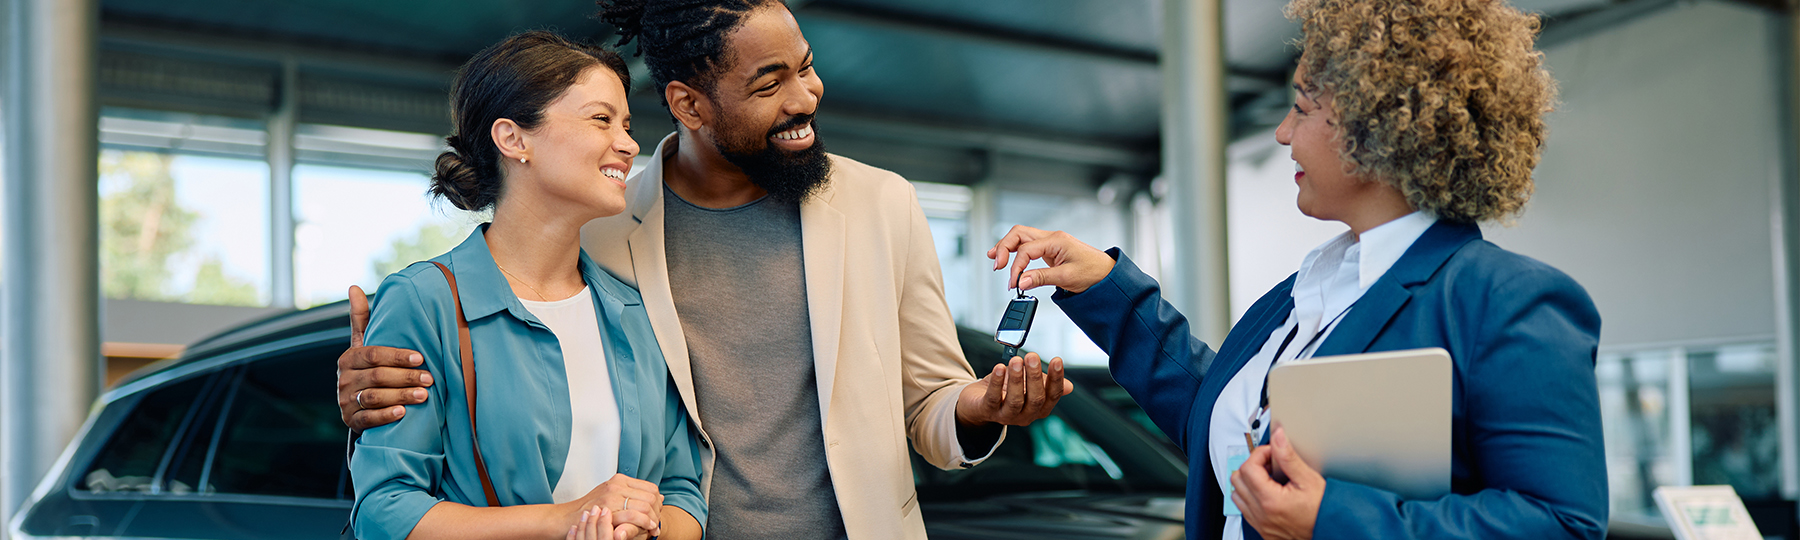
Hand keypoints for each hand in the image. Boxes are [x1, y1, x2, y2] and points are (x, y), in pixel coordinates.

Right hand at [337, 285, 433, 431]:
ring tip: (424, 395)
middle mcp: (344, 379)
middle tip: (430, 378)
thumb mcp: (364, 344)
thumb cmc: (368, 367)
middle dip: (406, 377)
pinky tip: (403, 413)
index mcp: (348, 358)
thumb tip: (354, 287)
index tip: (421, 358)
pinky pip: (367, 419)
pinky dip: (385, 416)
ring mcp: (345, 401)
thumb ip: (362, 319)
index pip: (373, 355)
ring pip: (374, 397)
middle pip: (377, 376)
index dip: (398, 356)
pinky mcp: (351, 420)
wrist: (359, 403)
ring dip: (401, 396)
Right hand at [561, 474, 662, 538]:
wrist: (566, 518)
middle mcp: (617, 484)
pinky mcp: (608, 508)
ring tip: (653, 527)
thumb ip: (632, 495)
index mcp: (620, 480)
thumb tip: (658, 496)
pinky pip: (633, 515)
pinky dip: (644, 522)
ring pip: (644, 505)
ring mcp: (612, 495)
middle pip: (650, 496)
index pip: (650, 488)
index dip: (657, 501)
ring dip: (652, 518)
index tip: (657, 512)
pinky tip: (646, 528)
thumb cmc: (588, 511)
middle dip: (657, 511)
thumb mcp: (611, 497)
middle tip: (656, 522)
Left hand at [957, 352, 1073, 426]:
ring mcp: (1006, 416)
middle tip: (1032, 356)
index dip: (1056, 378)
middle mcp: (1025, 415)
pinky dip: (997, 382)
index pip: (1052, 395)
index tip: (1057, 360)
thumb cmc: (1006, 392)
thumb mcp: (1028, 386)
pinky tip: (999, 368)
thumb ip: (1046, 384)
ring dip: (1017, 379)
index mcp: (1039, 409)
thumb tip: (1068, 387)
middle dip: (1035, 376)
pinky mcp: (987, 411)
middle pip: (1035, 398)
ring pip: (1015, 400)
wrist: (977, 404)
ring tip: (1016, 361)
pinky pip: (993, 398)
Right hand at [987, 225, 1114, 293]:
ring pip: (1022, 238)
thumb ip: (1040, 278)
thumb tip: (1020, 281)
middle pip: (1019, 234)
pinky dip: (1017, 252)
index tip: (1014, 284)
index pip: (1026, 249)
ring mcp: (1051, 243)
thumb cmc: (1094, 272)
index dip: (1016, 267)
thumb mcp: (1066, 277)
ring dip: (1008, 247)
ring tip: (995, 259)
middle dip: (1004, 247)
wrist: (1108, 275)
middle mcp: (1052, 238)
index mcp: (1056, 240)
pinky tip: (1009, 259)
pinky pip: (1029, 246)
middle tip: (997, 265)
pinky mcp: (1051, 251)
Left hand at [1231, 427, 1323, 539]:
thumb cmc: (1322, 509)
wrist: (1331, 529)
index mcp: (1270, 500)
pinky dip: (1249, 497)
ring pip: (1237, 495)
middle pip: (1237, 479)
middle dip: (1251, 466)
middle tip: (1268, 464)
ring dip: (1247, 482)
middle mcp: (1261, 514)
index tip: (1271, 452)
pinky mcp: (1262, 529)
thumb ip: (1288, 457)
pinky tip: (1265, 492)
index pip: (1248, 468)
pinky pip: (1244, 509)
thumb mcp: (1308, 479)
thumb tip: (1278, 437)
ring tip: (1266, 478)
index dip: (1259, 454)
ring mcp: (1260, 523)